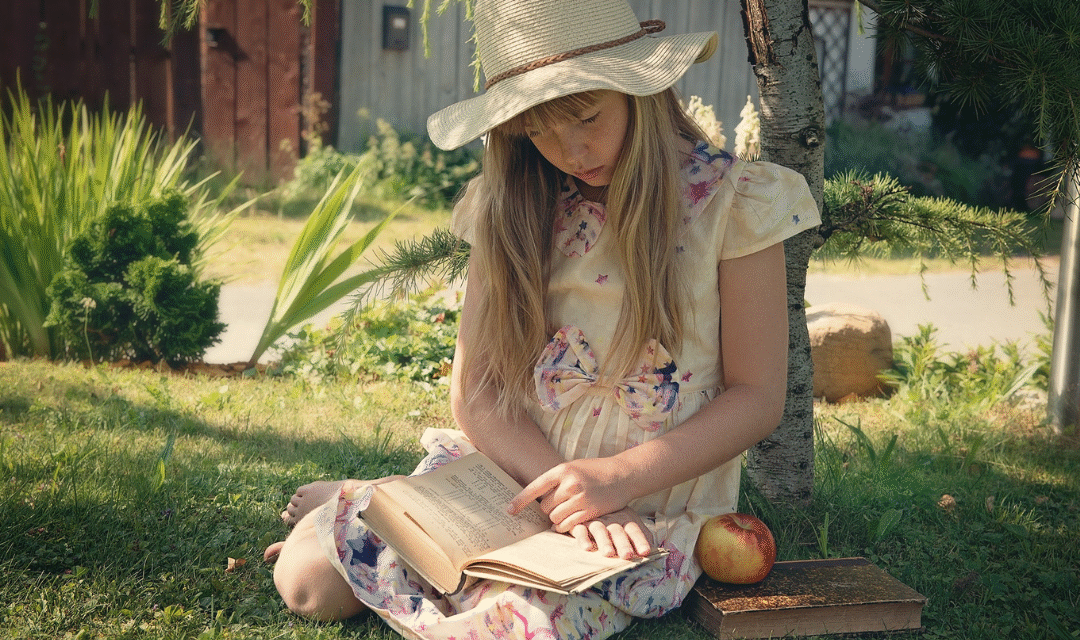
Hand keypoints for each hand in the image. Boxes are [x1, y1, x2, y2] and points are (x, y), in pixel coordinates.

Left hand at [508, 457, 631, 531]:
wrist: (622, 475)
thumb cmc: (595, 470)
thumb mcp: (574, 467)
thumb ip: (557, 480)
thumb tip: (537, 497)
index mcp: (562, 470)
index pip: (535, 487)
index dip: (520, 501)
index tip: (509, 511)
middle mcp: (570, 484)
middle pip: (545, 507)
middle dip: (547, 510)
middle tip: (557, 506)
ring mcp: (580, 498)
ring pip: (555, 518)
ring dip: (556, 519)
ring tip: (566, 512)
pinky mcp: (590, 511)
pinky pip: (568, 526)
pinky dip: (565, 527)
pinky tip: (569, 522)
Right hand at [570, 508, 655, 558]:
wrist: (587, 501)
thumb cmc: (613, 518)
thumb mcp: (628, 522)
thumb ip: (641, 535)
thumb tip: (656, 550)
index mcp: (625, 519)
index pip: (634, 530)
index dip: (640, 540)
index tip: (645, 552)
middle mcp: (611, 520)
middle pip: (618, 531)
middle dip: (623, 543)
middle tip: (627, 555)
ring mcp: (594, 520)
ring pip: (600, 530)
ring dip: (604, 542)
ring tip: (609, 553)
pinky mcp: (577, 523)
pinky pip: (579, 530)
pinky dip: (583, 538)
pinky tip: (586, 548)